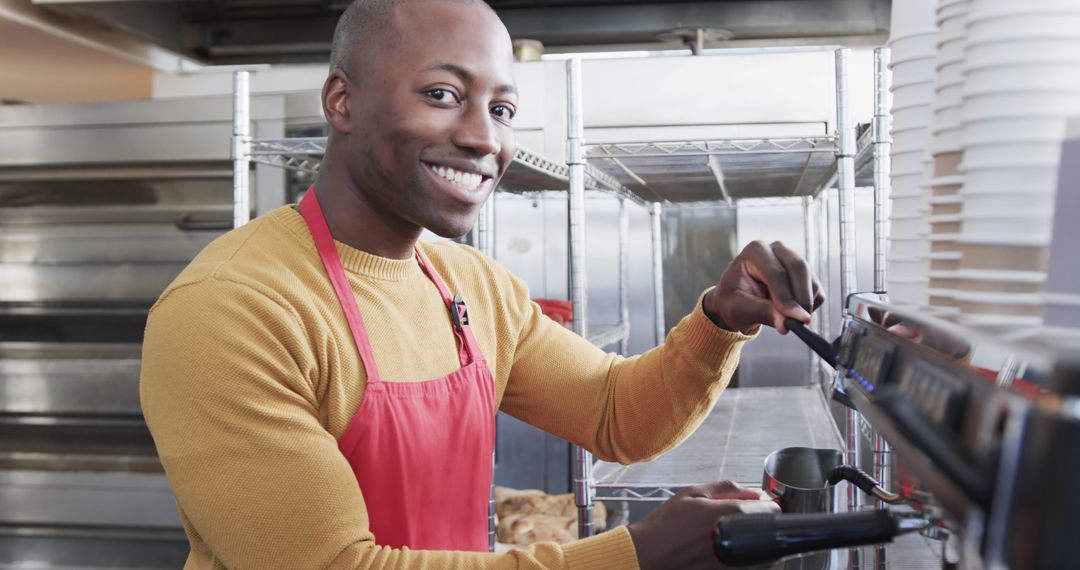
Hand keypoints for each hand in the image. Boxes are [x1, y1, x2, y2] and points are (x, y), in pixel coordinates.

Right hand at [626, 481, 779, 569]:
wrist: (648, 553)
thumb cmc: (666, 523)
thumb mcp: (691, 493)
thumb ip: (725, 488)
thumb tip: (754, 491)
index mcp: (726, 512)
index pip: (767, 508)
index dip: (770, 505)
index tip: (765, 504)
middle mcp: (732, 537)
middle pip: (767, 531)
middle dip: (765, 522)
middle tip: (755, 518)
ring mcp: (730, 558)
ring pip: (762, 552)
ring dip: (760, 541)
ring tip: (745, 535)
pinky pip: (750, 565)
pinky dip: (751, 557)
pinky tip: (737, 549)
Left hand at [703, 241, 824, 334]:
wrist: (737, 300)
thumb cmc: (733, 301)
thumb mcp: (739, 309)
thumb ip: (763, 313)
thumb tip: (787, 323)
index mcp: (755, 251)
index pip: (776, 273)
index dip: (786, 298)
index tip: (794, 320)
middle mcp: (777, 249)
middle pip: (799, 269)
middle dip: (801, 299)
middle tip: (799, 324)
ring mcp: (793, 258)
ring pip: (811, 282)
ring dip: (804, 305)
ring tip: (784, 319)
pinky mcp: (806, 273)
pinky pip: (817, 292)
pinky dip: (809, 307)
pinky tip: (790, 312)